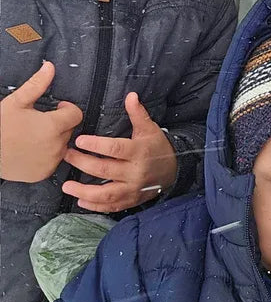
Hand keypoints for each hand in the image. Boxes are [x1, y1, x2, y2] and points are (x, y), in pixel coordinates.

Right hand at [0, 62, 82, 181]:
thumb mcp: (17, 102)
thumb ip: (37, 84)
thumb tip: (50, 66)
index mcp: (53, 127)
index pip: (76, 114)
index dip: (67, 109)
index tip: (57, 108)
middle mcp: (55, 146)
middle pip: (70, 129)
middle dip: (60, 123)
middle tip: (40, 122)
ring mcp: (50, 162)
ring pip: (63, 145)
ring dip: (55, 139)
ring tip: (34, 136)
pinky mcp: (43, 174)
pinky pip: (54, 161)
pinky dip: (47, 155)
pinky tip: (32, 150)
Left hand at [61, 92, 176, 211]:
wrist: (173, 170)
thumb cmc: (157, 146)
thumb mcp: (149, 128)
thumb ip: (138, 113)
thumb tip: (130, 95)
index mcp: (139, 152)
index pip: (115, 149)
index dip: (96, 145)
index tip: (80, 141)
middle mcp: (135, 172)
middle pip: (104, 170)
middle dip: (82, 163)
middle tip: (67, 156)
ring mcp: (132, 189)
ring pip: (106, 194)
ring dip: (84, 191)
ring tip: (66, 186)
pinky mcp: (130, 200)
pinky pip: (111, 206)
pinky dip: (95, 206)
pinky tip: (80, 200)